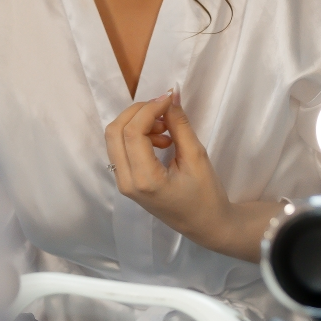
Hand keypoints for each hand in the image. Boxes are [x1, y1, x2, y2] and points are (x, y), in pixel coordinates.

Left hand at [104, 91, 279, 261]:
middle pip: (115, 131)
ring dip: (136, 123)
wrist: (206, 225)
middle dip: (138, 112)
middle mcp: (126, 182)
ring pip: (114, 138)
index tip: (169, 99)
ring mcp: (123, 182)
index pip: (133, 131)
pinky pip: (121, 148)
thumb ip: (180, 125)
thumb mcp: (197, 157)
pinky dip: (136, 135)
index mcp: (145, 180)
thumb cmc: (206, 196)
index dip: (149, 108)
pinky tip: (161, 140)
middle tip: (164, 109)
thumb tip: (170, 95)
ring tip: (166, 130)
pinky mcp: (126, 181)